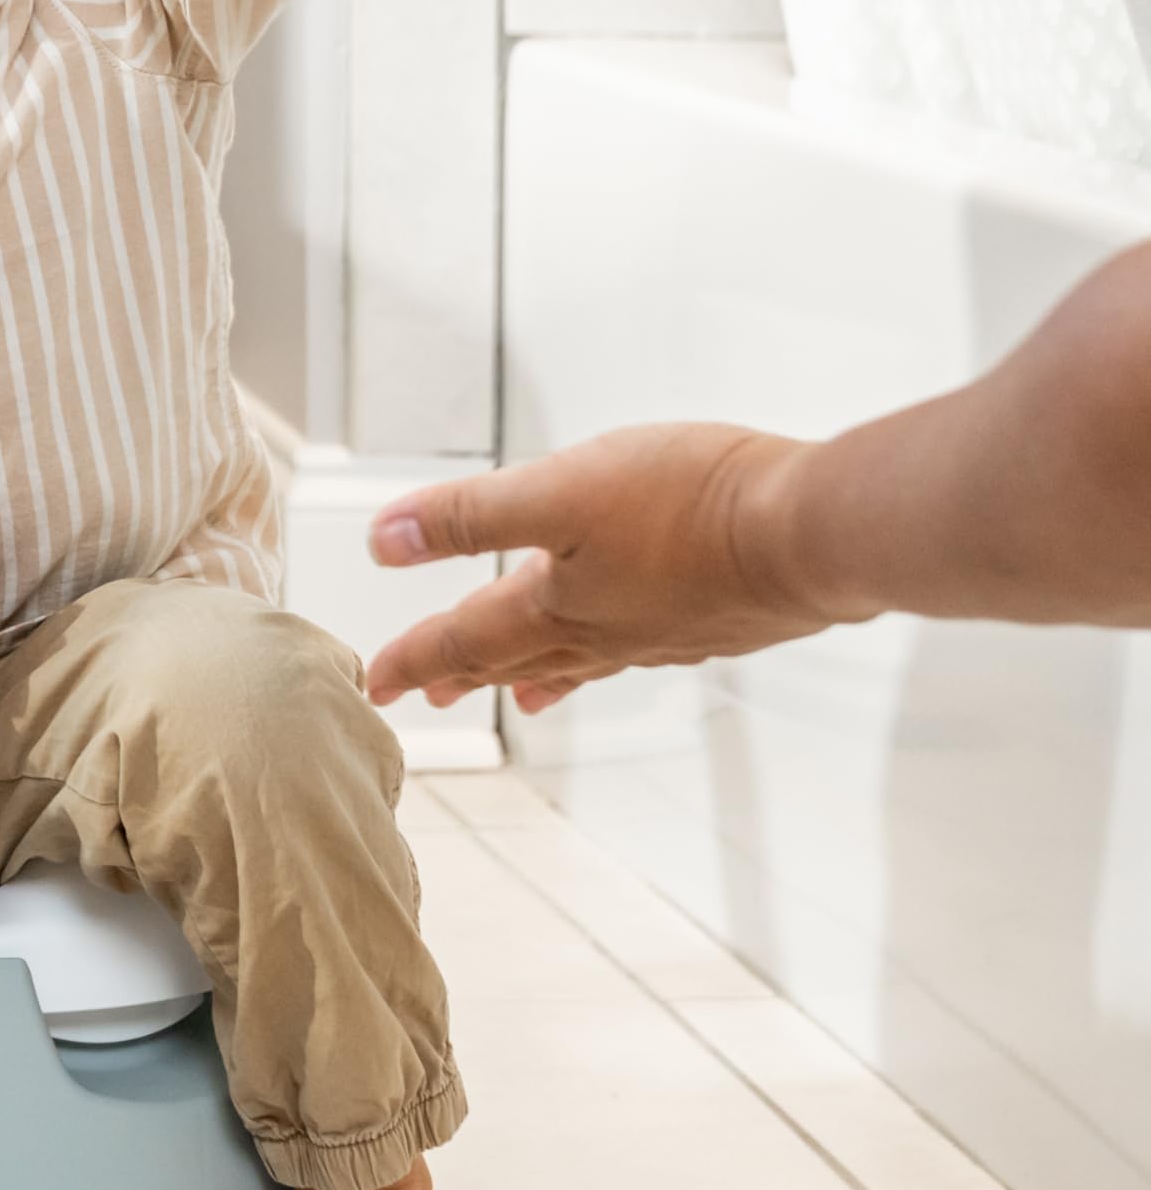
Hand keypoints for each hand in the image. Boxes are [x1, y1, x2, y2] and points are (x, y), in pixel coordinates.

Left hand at [359, 425, 834, 713]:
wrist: (814, 534)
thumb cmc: (690, 504)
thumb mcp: (558, 491)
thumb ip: (469, 515)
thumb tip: (383, 542)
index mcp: (555, 605)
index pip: (463, 639)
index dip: (412, 657)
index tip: (374, 684)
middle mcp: (604, 631)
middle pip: (515, 658)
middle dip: (465, 674)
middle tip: (427, 697)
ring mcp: (664, 633)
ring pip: (580, 661)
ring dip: (536, 675)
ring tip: (518, 694)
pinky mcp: (717, 622)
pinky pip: (642, 651)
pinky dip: (612, 659)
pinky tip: (632, 647)